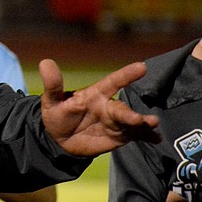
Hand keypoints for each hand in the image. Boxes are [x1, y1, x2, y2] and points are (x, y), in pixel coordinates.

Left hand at [39, 59, 159, 156]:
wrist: (60, 139)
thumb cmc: (58, 114)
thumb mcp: (51, 100)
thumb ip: (53, 84)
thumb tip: (45, 62)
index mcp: (95, 95)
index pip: (112, 82)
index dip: (126, 75)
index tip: (142, 67)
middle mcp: (109, 107)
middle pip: (122, 109)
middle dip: (131, 114)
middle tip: (138, 120)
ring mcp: (116, 122)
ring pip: (132, 122)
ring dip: (143, 123)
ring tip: (153, 125)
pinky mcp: (120, 136)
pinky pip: (136, 136)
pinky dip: (147, 137)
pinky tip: (157, 139)